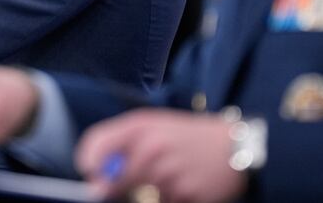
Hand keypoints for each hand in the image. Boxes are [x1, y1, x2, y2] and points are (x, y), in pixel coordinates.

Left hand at [75, 109, 246, 202]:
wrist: (235, 145)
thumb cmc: (186, 136)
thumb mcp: (153, 126)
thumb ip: (120, 143)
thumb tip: (93, 173)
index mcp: (140, 126)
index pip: (95, 147)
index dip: (88, 163)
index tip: (91, 171)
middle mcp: (151, 149)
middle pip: (111, 182)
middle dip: (114, 187)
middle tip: (136, 179)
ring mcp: (168, 174)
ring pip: (137, 197)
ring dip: (146, 194)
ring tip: (167, 176)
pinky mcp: (186, 195)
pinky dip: (168, 199)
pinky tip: (182, 185)